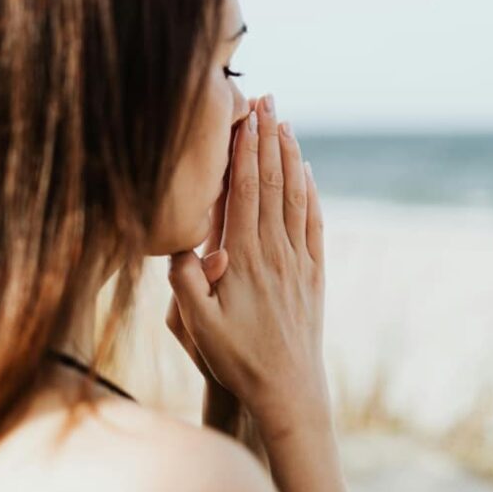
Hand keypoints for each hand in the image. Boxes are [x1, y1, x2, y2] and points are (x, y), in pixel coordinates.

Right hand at [167, 94, 328, 433]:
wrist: (289, 391)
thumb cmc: (237, 359)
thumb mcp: (198, 327)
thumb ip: (184, 283)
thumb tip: (178, 243)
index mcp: (244, 259)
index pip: (247, 191)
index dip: (246, 151)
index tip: (246, 117)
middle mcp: (275, 252)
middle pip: (274, 182)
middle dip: (269, 138)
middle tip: (268, 100)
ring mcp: (298, 261)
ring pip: (295, 196)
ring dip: (290, 156)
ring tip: (286, 122)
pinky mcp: (313, 274)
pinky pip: (314, 223)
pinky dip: (311, 192)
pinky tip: (309, 173)